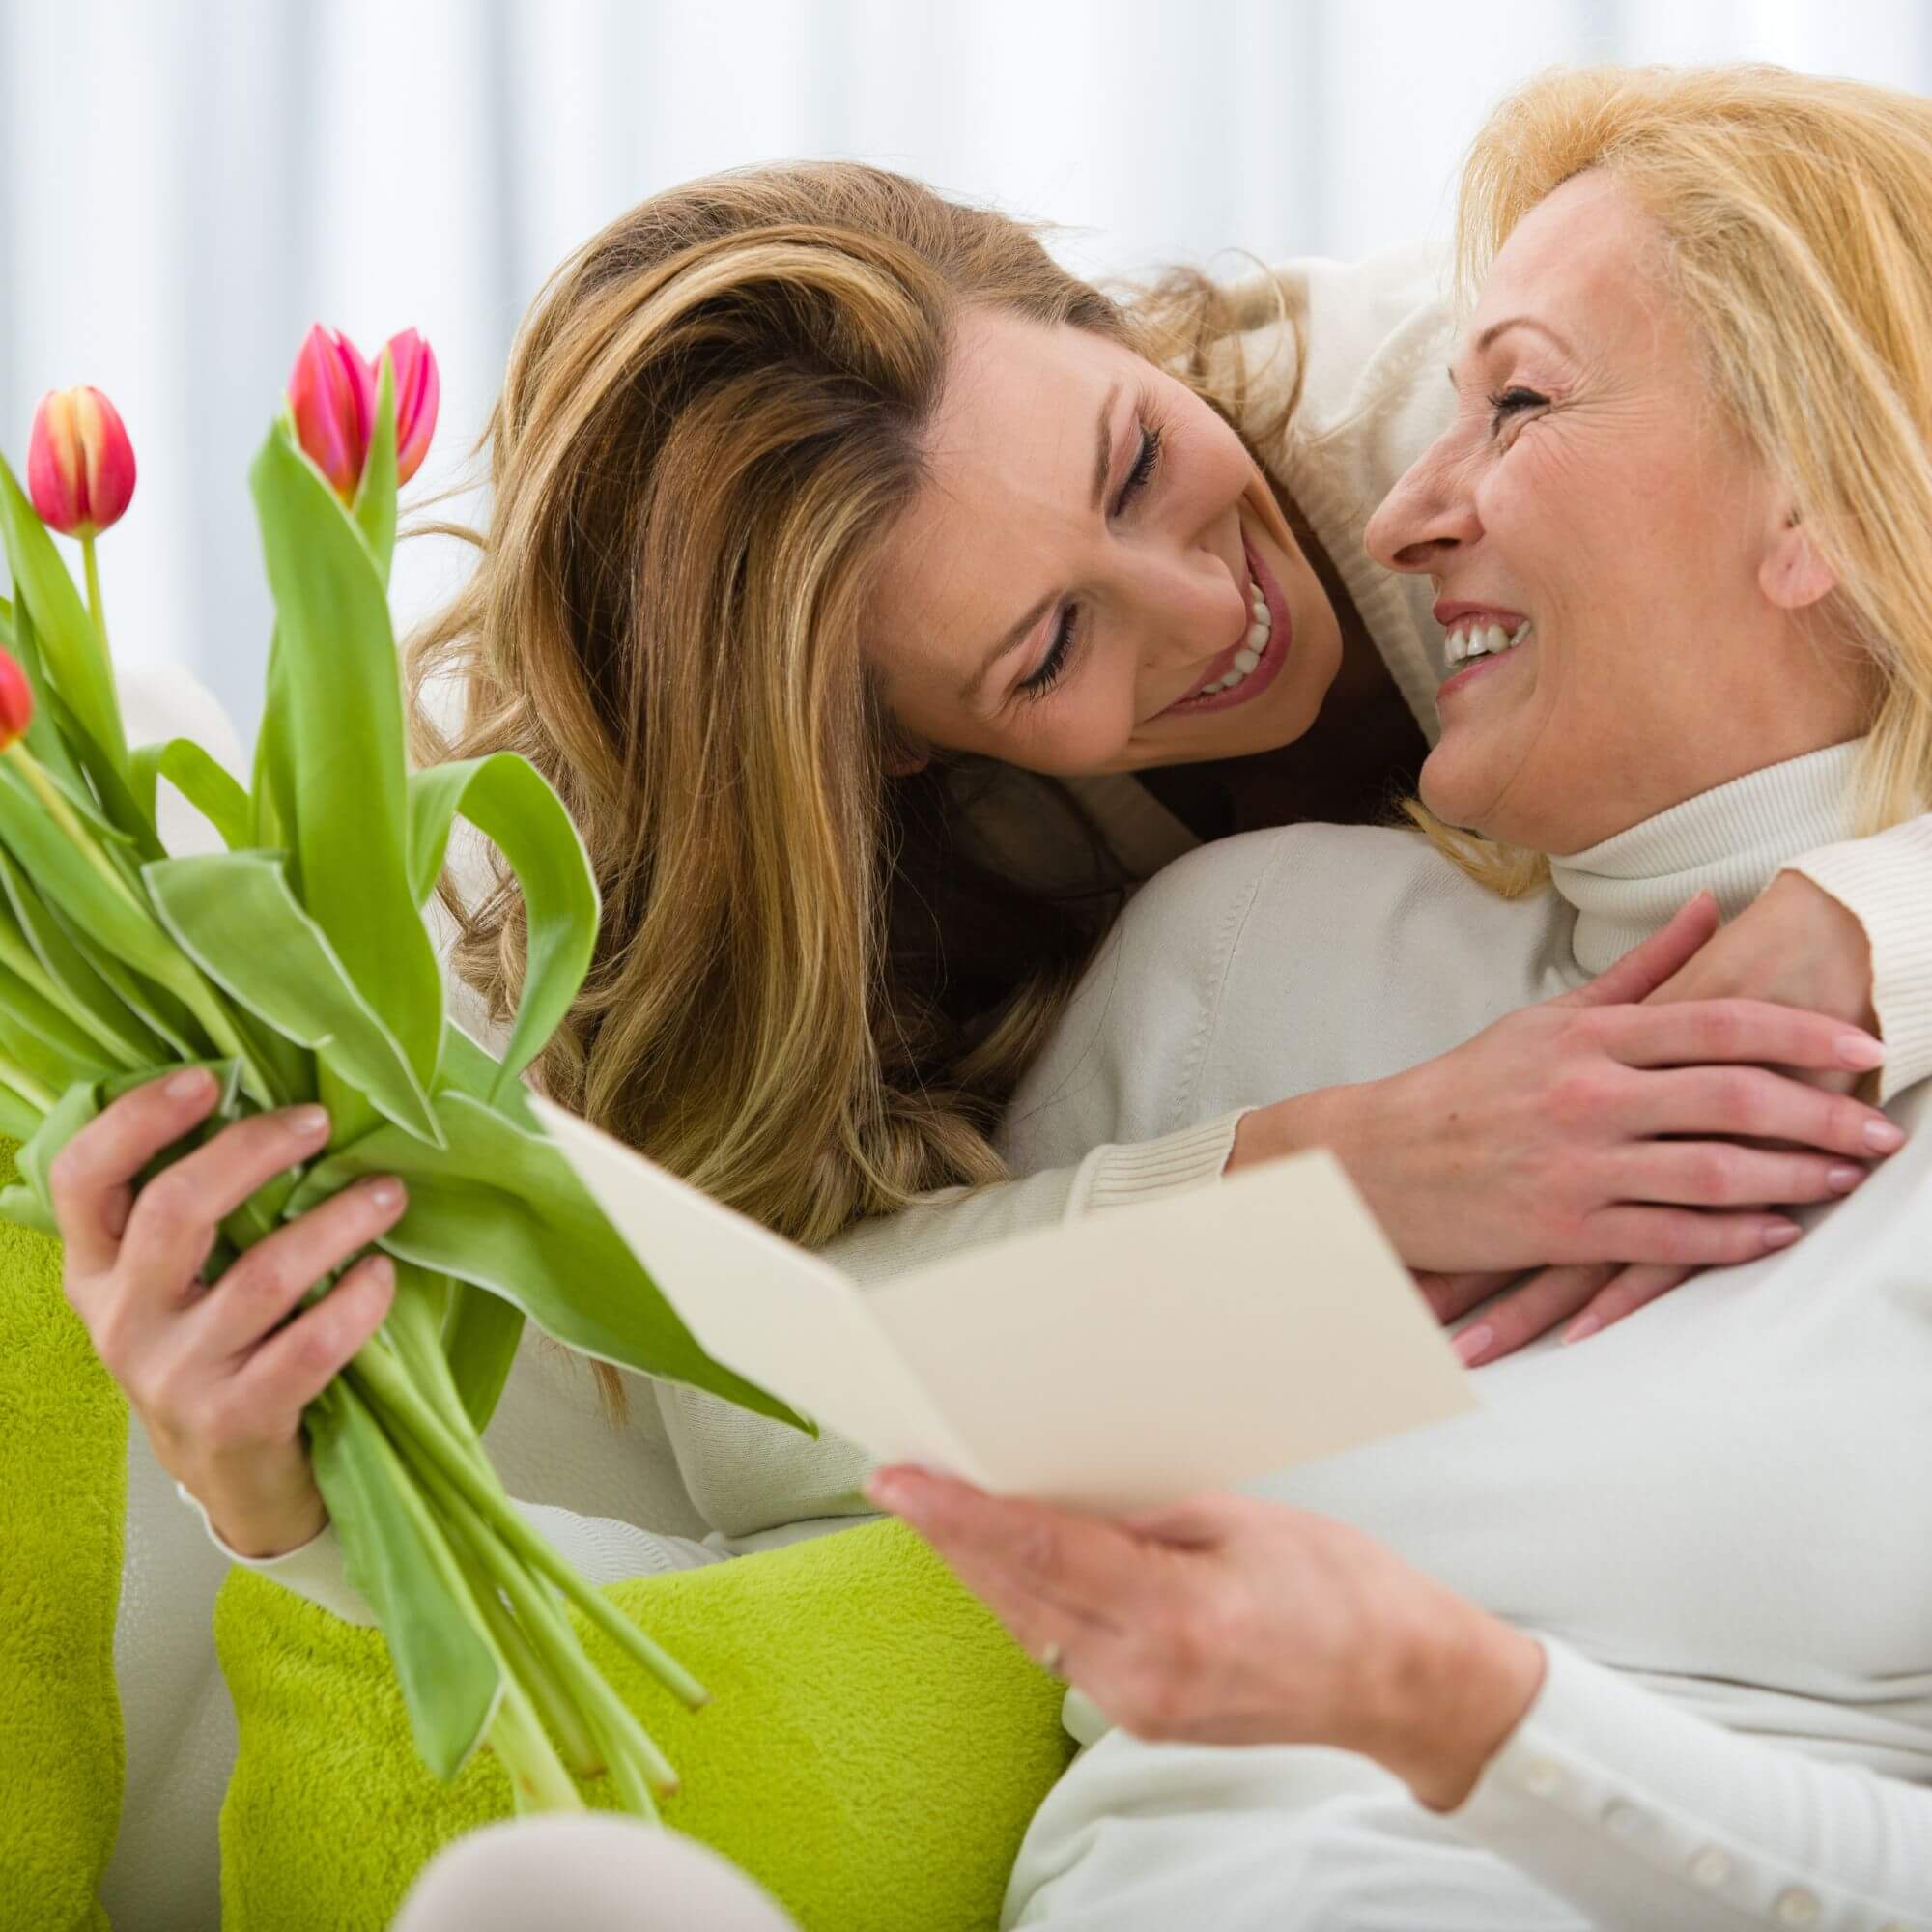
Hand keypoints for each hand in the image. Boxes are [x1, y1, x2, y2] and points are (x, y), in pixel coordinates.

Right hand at [49, 1068, 404, 1557]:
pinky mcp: (238, 1419)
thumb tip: (269, 1105)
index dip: (137, 1119)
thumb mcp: (174, 1286)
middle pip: (177, 1209)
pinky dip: (359, 1301)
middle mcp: (124, 1322)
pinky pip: (311, 1346)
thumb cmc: (216, 1351)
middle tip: (320, 1123)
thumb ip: (193, 1213)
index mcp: (96, 1273)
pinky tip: (384, 1274)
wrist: (231, 1477)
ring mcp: (177, 1376)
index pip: (83, 1179)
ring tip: (386, 1195)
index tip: (207, 1077)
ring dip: (337, 1221)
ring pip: (264, 1276)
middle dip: (255, 1152)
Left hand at [866, 1467, 1546, 1811]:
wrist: (1401, 1684)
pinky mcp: (1141, 1716)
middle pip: (1015, 1595)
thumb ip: (1136, 1512)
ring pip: (1028, 1626)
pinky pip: (1060, 1649)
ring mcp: (1138, 1707)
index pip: (1038, 1555)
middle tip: (900, 1479)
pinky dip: (1027, 1600)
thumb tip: (1054, 1489)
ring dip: (981, 1568)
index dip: (959, 1515)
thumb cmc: (1342, 1587)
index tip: (901, 1480)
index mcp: (1175, 1617)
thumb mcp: (1238, 1518)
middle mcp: (1143, 1676)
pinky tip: (1009, 1560)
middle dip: (952, 1535)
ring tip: (938, 1507)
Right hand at [1410, 878, 1888, 1362]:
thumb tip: (1711, 907)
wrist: (1373, 1162)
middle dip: (1824, 1115)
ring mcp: (1577, 1167)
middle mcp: (1588, 1096)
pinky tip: (1777, 1232)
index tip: (1863, 1046)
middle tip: (1881, 1129)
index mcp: (1587, 1038)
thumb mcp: (1545, 1020)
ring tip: (1844, 1179)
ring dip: (1795, 1178)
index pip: (1717, 1023)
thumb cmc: (1466, 1088)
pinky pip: (1669, 1238)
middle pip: (1733, 1098)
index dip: (1803, 1033)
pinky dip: (1733, 1237)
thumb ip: (1638, 972)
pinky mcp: (1563, 1230)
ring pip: (1713, 1172)